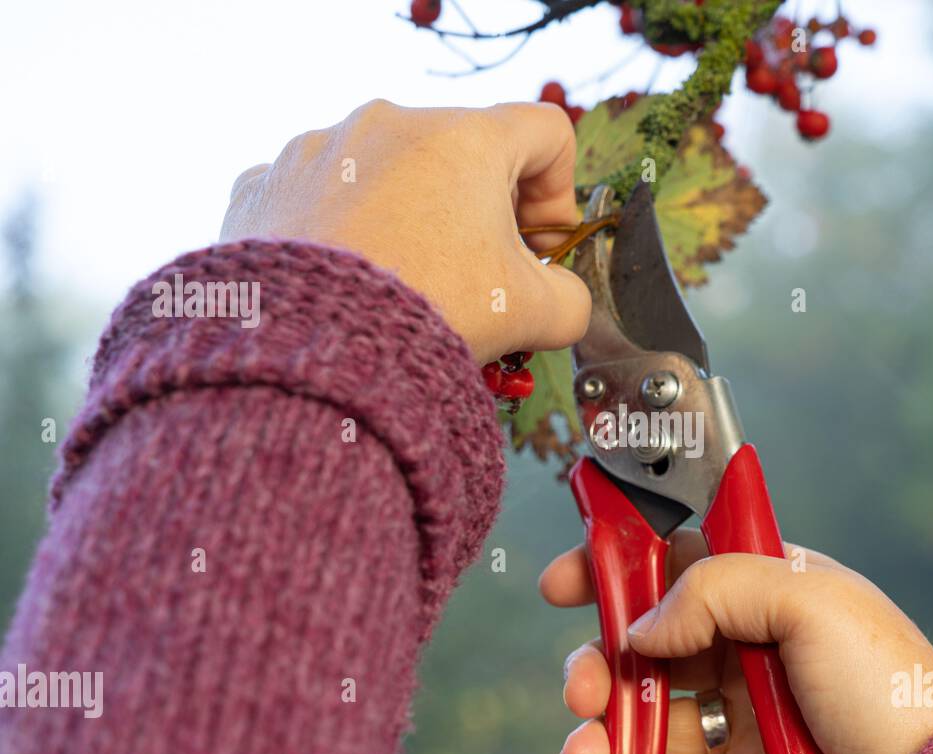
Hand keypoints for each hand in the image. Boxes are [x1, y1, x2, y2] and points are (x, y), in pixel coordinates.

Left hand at [220, 99, 590, 363]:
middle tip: (482, 281)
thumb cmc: (429, 314)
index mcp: (463, 140)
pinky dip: (343, 233)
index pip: (544, 133)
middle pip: (462, 157)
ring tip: (409, 288)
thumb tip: (564, 299)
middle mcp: (388, 125)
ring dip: (411, 223)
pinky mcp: (266, 184)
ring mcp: (320, 149)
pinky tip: (350, 282)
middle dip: (481, 217)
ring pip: (388, 176)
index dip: (559, 193)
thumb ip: (570, 300)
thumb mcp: (533, 315)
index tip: (542, 249)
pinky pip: (322, 197)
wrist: (312, 352)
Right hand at [540, 531, 932, 753]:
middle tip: (581, 690)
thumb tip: (645, 625)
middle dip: (598, 668)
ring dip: (600, 739)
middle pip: (646, 649)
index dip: (615, 569)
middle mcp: (750, 653)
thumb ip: (716, 589)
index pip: (677, 563)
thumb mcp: (811, 604)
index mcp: (771, 592)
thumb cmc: (889, 689)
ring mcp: (743, 722)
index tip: (562, 585)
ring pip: (647, 722)